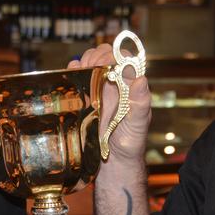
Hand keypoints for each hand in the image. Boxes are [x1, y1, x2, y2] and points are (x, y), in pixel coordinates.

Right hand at [68, 44, 150, 162]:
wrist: (112, 159)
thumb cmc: (130, 141)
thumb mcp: (138, 124)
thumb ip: (141, 103)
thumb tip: (142, 79)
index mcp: (130, 86)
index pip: (124, 59)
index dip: (115, 55)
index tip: (106, 62)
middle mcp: (114, 83)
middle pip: (104, 56)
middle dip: (96, 56)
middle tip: (90, 66)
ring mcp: (98, 89)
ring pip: (90, 63)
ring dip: (84, 61)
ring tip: (81, 70)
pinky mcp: (84, 96)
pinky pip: (77, 77)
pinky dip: (72, 69)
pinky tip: (72, 71)